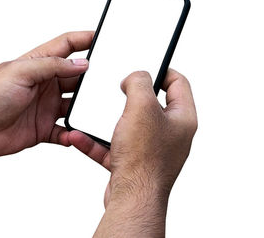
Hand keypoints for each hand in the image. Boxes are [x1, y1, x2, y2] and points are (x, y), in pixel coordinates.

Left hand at [0, 31, 93, 158]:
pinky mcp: (44, 128)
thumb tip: (82, 63)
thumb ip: (53, 66)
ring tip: (95, 109)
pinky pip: (66, 131)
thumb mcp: (21, 72)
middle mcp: (45, 83)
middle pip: (77, 76)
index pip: (67, 45)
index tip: (103, 37)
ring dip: (85, 108)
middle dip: (92, 77)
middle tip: (107, 79)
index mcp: (39, 64)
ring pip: (76, 104)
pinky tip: (75, 134)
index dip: (85, 39)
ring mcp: (46, 106)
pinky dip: (73, 134)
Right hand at [66, 69, 197, 204]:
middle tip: (118, 89)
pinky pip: (113, 146)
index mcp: (183, 118)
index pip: (179, 83)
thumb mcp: (142, 107)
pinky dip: (96, 141)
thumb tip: (136, 77)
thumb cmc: (144, 159)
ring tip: (93, 112)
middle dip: (130, 96)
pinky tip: (80, 137)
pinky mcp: (134, 163)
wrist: (132, 199)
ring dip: (107, 120)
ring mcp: (152, 150)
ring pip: (129, 126)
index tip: (146, 64)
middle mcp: (171, 134)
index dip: (162, 69)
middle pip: (152, 104)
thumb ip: (140, 82)